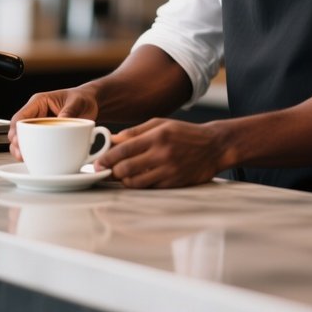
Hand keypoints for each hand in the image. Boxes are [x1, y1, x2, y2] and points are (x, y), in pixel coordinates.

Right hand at [8, 87, 98, 160]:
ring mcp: (40, 126)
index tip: (17, 141)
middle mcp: (37, 114)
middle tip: (21, 154)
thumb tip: (60, 123)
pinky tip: (33, 159)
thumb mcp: (77, 102)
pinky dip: (32, 152)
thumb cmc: (82, 98)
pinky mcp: (46, 135)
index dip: (16, 130)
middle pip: (18, 130)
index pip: (21, 116)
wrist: (92, 103)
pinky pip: (35, 144)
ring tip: (24, 158)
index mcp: (39, 102)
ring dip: (22, 150)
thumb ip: (69, 112)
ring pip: (24, 139)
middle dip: (16, 143)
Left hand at [96, 118, 223, 188]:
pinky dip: (139, 185)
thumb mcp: (161, 124)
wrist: (214, 147)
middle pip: (126, 168)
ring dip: (123, 180)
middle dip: (111, 172)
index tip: (97, 163)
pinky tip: (136, 179)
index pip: (124, 149)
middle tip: (105, 171)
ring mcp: (168, 171)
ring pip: (135, 182)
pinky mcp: (173, 183)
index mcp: (157, 136)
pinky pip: (149, 188)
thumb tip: (113, 140)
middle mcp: (162, 154)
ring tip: (120, 175)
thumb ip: (136, 132)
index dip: (107, 158)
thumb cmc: (185, 133)